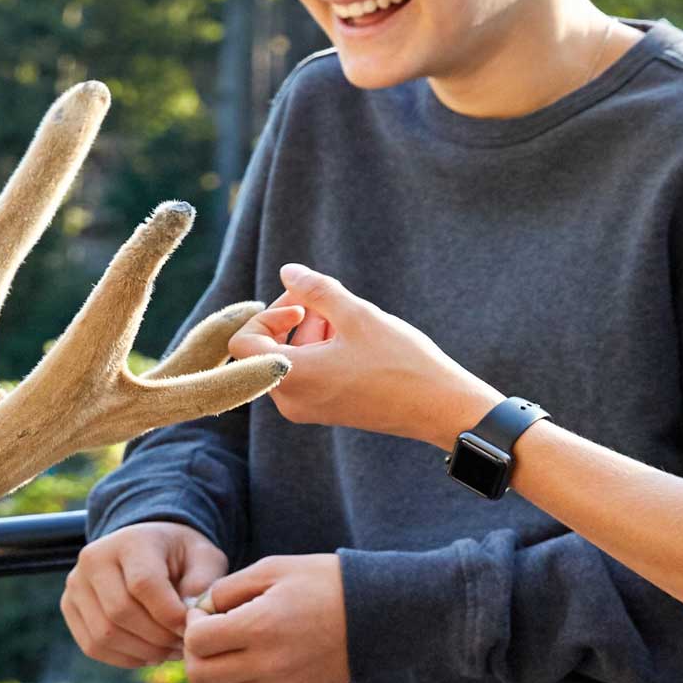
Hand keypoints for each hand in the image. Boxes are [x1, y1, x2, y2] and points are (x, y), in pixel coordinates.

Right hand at [64, 522, 228, 667]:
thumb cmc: (181, 556)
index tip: (191, 628)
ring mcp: (76, 583)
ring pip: (104, 634)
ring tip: (168, 651)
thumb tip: (189, 619)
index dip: (170, 614)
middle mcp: (94, 558)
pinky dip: (124, 658)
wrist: (148, 549)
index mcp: (129, 540)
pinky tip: (148, 653)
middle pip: (120, 612)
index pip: (143, 584)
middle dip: (157, 639)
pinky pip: (93, 646)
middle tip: (182, 646)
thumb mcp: (204, 559)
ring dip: (142, 652)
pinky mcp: (69, 607)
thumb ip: (203, 585)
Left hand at [180, 554, 348, 682]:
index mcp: (259, 626)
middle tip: (213, 637)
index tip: (208, 614)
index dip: (193, 625)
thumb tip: (201, 610)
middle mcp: (268, 663)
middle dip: (197, 654)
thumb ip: (228, 588)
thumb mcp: (273, 569)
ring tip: (232, 656)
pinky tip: (253, 672)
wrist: (375, 612)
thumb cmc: (323, 583)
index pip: (196, 641)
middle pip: (201, 676)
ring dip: (216, 679)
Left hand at [226, 264, 501, 448]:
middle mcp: (292, 401)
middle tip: (330, 301)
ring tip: (349, 318)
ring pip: (290, 360)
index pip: (243, 344)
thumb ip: (316, 289)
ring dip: (311, 332)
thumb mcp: (356, 315)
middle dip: (294, 318)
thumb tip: (287, 271)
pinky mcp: (327, 411)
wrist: (439, 407)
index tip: (301, 306)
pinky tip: (355, 338)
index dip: (266, 316)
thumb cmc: (400, 361)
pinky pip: (307, 375)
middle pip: (267, 349)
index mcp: (292, 378)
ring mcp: (309, 409)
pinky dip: (321, 351)